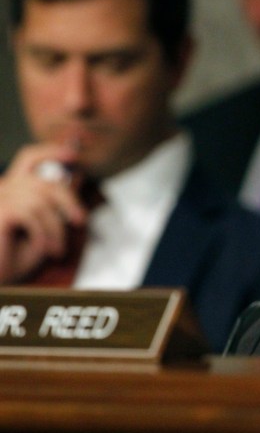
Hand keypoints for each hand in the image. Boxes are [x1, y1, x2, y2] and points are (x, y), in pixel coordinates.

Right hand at [0, 143, 86, 283]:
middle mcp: (3, 189)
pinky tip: (45, 249)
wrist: (0, 280)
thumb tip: (75, 176)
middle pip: (44, 181)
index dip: (51, 152)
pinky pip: (29, 215)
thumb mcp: (45, 226)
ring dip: (55, 228)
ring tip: (57, 249)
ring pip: (41, 201)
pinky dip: (43, 233)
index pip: (29, 158)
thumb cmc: (17, 256)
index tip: (74, 156)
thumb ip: (56, 202)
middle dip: (68, 200)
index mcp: (13, 188)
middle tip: (80, 221)